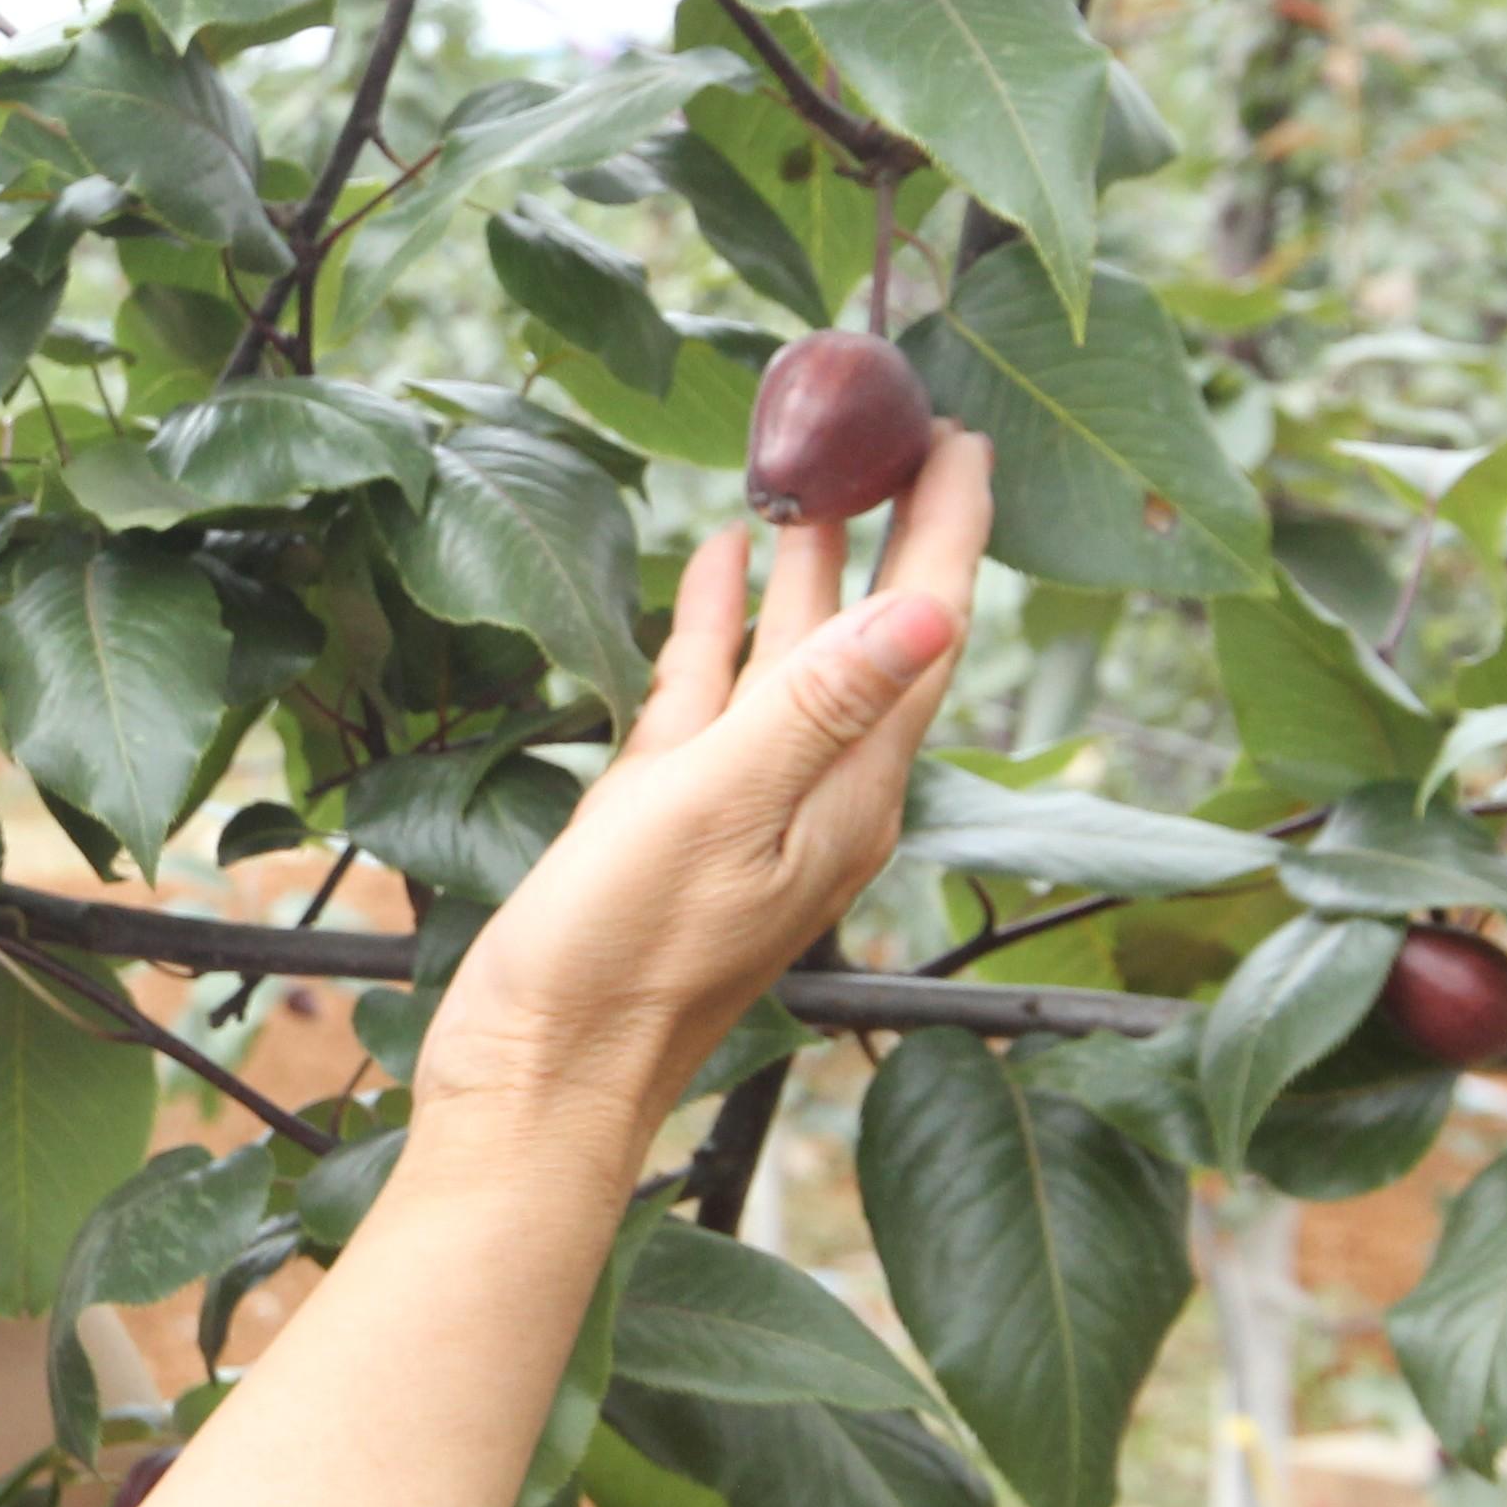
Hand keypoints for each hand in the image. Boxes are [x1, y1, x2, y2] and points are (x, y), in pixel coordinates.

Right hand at [414, 429, 994, 1138]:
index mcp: (850, 790)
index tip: (966, 437)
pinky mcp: (675, 814)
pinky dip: (725, 627)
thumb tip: (934, 605)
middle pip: (872, 633)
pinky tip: (723, 564)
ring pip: (794, 657)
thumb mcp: (718, 812)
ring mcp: (747, 803)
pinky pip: (718, 696)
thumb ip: (819, 706)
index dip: (950, 529)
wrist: (540, 1078)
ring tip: (812, 472)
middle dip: (893, 531)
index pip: (922, 631)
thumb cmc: (620, 958)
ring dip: (808, 567)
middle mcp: (818, 791)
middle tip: (903, 429)